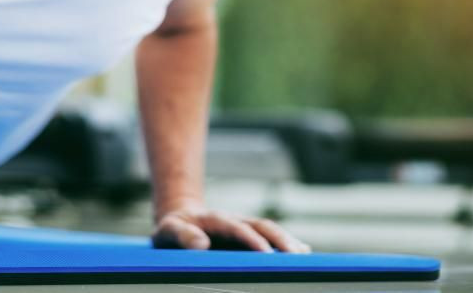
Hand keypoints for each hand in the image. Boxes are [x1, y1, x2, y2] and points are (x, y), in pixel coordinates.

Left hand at [151, 205, 310, 253]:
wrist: (180, 217)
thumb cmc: (173, 228)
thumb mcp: (167, 230)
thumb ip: (181, 235)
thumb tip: (201, 244)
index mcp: (215, 220)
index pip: (236, 228)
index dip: (251, 240)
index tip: (266, 253)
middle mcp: (234, 220)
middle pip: (261, 226)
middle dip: (279, 239)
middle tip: (296, 255)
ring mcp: (243, 227)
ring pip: (269, 230)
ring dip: (287, 240)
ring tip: (304, 255)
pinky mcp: (248, 235)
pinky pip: (270, 237)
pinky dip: (287, 242)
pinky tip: (303, 252)